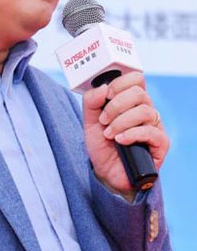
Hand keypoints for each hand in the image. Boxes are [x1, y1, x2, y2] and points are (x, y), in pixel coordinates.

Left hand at [82, 71, 169, 195]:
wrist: (107, 172)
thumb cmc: (102, 145)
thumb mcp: (90, 121)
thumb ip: (91, 101)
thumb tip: (103, 87)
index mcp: (132, 101)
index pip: (136, 78)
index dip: (120, 83)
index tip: (106, 96)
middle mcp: (146, 110)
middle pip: (139, 93)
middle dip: (116, 106)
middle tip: (104, 120)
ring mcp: (155, 126)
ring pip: (144, 111)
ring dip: (121, 122)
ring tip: (109, 134)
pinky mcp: (161, 143)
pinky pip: (151, 131)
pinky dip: (131, 134)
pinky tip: (120, 141)